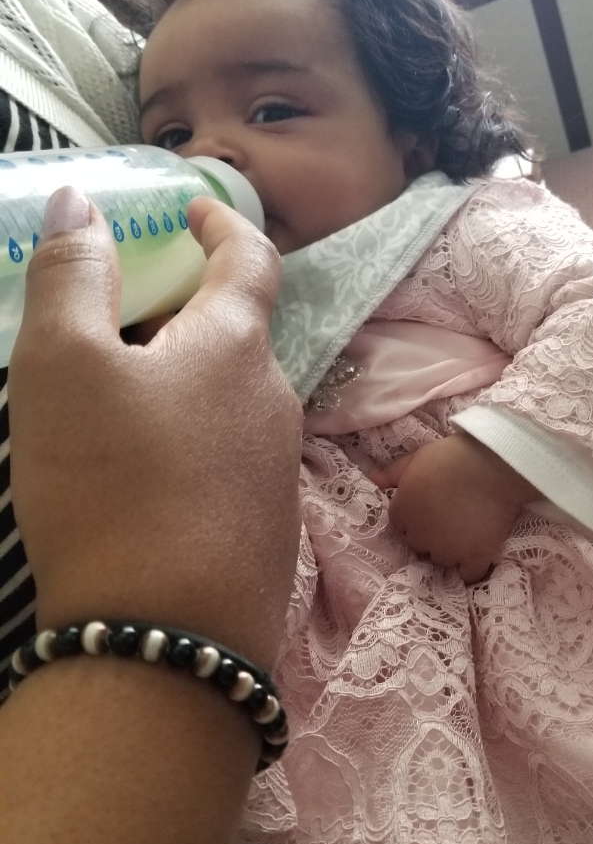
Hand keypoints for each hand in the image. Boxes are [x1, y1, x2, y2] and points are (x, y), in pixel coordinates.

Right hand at [9, 188, 303, 668]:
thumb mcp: (64, 367)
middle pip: (235, 333)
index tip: (195, 209)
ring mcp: (278, 470)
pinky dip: (189, 439)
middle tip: (118, 312)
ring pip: (228, 400)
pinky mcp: (266, 528)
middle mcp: (275, 401)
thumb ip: (72, 276)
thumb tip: (83, 204)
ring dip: (182, 380)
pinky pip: (227, 458)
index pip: (251, 259)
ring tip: (114, 396)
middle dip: (183, 310)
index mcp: (237, 347)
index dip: (223, 224)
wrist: (170, 639)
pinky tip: (142, 474)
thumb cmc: (112, 485)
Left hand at [370, 432, 536, 582]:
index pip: (401, 527)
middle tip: (449, 519)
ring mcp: (448, 550)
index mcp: (403, 512)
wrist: (494, 465)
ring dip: (450, 552)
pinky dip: (471, 569)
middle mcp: (420, 536)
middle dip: (430, 537)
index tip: (430, 510)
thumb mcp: (417, 458)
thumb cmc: (452, 457)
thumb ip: (392, 473)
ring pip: (442, 560)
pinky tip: (476, 556)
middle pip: (420, 546)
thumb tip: (372, 479)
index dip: (415, 519)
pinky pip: (468, 575)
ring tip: (466, 533)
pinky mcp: (475, 557)